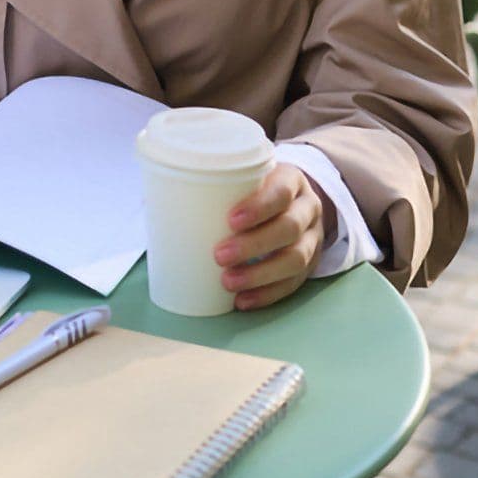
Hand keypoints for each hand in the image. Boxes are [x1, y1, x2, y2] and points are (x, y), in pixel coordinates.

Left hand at [214, 163, 332, 310]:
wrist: (296, 202)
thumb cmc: (257, 189)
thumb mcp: (247, 177)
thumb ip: (220, 184)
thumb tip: (165, 196)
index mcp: (291, 180)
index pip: (281, 191)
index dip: (258, 207)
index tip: (230, 221)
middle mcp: (307, 209)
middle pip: (289, 227)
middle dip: (254, 244)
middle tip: (219, 256)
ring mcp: (312, 238)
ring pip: (297, 259)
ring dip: (260, 275)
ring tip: (228, 282)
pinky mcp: (310, 265)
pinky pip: (294, 283)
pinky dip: (267, 294)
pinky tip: (243, 300)